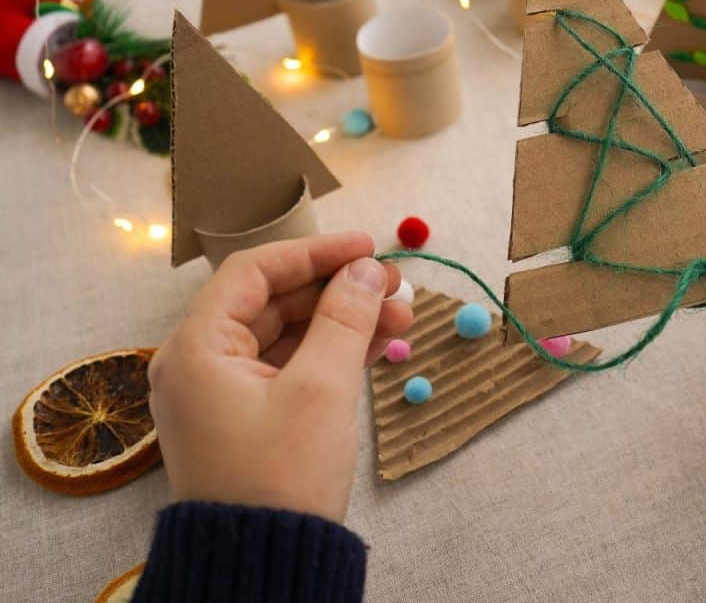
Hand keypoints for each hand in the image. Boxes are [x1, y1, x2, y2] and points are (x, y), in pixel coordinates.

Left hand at [148, 233, 412, 521]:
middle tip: (396, 287)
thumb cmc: (283, 474)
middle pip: (273, 302)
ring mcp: (221, 394)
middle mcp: (199, 364)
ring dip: (342, 322)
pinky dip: (331, 354)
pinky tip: (379, 347)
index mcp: (197, 348)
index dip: (315, 252)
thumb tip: (368, 270)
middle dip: (338, 290)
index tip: (369, 247)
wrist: (264, 565)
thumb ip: (346, 318)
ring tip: (402, 318)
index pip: (254, 272)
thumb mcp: (322, 387)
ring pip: (287, 335)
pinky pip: (289, 368)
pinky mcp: (245, 420)